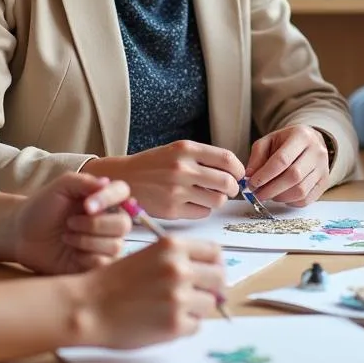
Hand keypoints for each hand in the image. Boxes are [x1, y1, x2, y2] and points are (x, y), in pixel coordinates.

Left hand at [13, 174, 132, 274]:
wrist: (21, 235)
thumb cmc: (42, 207)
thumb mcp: (60, 187)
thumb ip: (83, 182)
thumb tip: (106, 183)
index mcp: (104, 198)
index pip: (122, 193)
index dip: (109, 199)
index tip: (86, 206)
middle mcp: (109, 220)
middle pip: (123, 224)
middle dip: (94, 225)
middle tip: (69, 223)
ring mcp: (103, 243)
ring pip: (115, 245)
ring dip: (87, 241)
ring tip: (67, 237)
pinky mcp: (95, 264)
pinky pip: (105, 263)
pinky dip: (87, 257)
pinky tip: (72, 253)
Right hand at [88, 237, 226, 349]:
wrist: (88, 307)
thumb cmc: (114, 281)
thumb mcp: (149, 255)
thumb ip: (178, 259)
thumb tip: (209, 272)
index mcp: (173, 246)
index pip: (215, 251)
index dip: (214, 264)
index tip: (209, 273)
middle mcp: (180, 268)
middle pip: (219, 278)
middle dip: (211, 288)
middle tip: (197, 295)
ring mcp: (179, 297)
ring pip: (209, 304)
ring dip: (196, 308)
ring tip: (171, 309)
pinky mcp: (175, 324)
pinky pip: (195, 325)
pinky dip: (184, 326)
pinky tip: (163, 322)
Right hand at [90, 141, 243, 219]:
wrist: (124, 178)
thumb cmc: (154, 164)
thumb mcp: (177, 150)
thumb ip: (203, 157)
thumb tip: (233, 171)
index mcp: (186, 149)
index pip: (227, 159)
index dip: (239, 169)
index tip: (239, 174)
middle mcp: (182, 168)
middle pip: (226, 182)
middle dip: (233, 188)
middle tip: (228, 188)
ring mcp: (176, 190)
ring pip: (217, 200)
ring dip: (218, 199)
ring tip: (208, 195)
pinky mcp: (171, 209)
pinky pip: (203, 213)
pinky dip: (203, 209)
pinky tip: (194, 203)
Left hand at [245, 125, 330, 204]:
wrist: (310, 142)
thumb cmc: (286, 142)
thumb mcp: (269, 141)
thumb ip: (257, 156)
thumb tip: (249, 176)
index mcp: (301, 136)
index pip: (282, 159)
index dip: (265, 175)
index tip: (252, 184)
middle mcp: (317, 151)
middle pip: (293, 176)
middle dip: (271, 189)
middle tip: (257, 194)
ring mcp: (323, 168)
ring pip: (301, 190)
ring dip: (280, 197)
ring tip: (268, 194)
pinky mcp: (325, 182)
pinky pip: (307, 199)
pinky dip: (290, 202)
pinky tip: (281, 196)